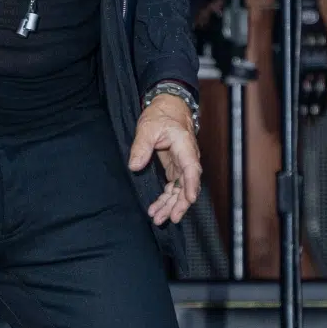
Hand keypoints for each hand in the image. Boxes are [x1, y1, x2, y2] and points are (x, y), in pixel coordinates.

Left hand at [128, 93, 200, 225]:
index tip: (189, 199)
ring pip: (180, 189)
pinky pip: (173, 187)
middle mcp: (187, 158)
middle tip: (170, 218)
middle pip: (187, 184)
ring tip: (158, 218)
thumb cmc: (160, 115)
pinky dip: (166, 199)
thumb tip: (135, 166)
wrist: (167, 109)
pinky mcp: (175, 169)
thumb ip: (141, 146)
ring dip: (171, 205)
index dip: (191, 185)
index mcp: (184, 146)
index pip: (191, 168)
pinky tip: (156, 209)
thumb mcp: (147, 127)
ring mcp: (182, 165)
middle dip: (180, 203)